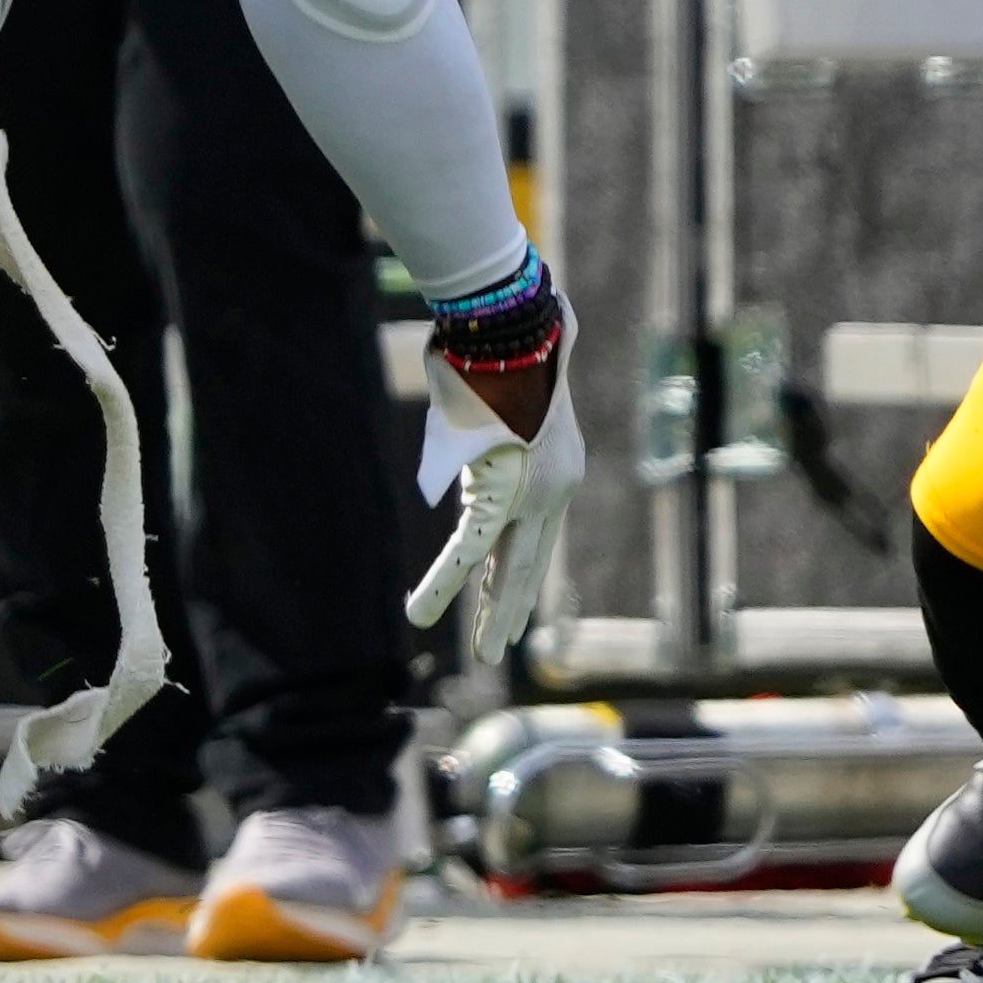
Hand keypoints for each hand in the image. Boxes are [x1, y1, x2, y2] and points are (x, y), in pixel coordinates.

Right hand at [408, 315, 584, 663]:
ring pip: (504, 569)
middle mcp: (557, 490)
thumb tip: (479, 385)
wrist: (516, 328)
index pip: (540, 534)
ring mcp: (534, 497)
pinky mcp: (502, 496)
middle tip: (502, 645)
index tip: (515, 601)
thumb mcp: (511, 388)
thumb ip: (499, 406)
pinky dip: (442, 585)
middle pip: (529, 561)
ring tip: (486, 655)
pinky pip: (469, 552)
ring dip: (489, 615)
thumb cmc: (514, 340)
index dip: (523, 572)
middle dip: (512, 606)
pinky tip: (419, 613)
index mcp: (562, 467)